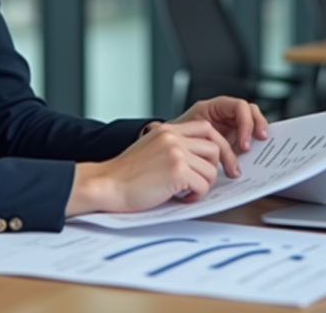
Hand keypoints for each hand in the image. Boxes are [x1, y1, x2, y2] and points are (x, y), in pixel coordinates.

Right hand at [65, 120, 237, 215]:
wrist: (107, 184)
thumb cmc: (126, 173)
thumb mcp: (150, 147)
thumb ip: (173, 146)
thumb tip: (200, 158)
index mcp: (168, 129)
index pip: (206, 128)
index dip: (217, 145)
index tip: (218, 161)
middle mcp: (173, 137)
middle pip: (214, 148)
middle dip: (213, 168)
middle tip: (202, 181)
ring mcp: (176, 152)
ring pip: (211, 170)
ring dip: (203, 185)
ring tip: (187, 191)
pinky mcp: (177, 171)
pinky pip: (203, 186)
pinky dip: (196, 196)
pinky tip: (182, 197)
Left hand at [165, 96, 268, 153]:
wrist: (169, 151)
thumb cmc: (172, 140)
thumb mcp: (177, 132)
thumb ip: (178, 131)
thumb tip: (161, 129)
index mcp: (210, 108)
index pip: (238, 106)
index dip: (245, 122)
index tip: (243, 144)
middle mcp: (222, 115)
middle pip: (250, 111)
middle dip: (257, 126)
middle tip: (258, 142)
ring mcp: (229, 126)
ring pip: (252, 123)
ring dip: (256, 134)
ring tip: (256, 149)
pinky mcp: (232, 138)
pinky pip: (247, 138)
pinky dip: (252, 144)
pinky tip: (251, 156)